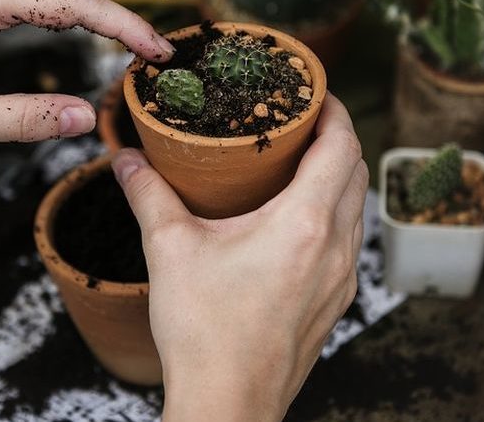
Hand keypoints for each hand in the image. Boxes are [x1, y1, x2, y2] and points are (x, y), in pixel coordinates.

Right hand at [112, 94, 367, 421]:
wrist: (227, 403)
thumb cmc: (204, 332)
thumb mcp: (169, 250)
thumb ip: (148, 195)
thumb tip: (126, 159)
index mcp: (305, 223)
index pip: (342, 145)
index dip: (335, 110)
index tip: (314, 92)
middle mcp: (336, 248)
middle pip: (357, 171)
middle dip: (337, 138)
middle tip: (300, 122)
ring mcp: (342, 280)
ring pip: (356, 208)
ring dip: (338, 177)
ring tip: (297, 165)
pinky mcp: (335, 303)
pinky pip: (349, 242)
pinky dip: (334, 215)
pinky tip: (295, 221)